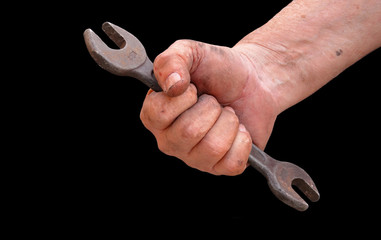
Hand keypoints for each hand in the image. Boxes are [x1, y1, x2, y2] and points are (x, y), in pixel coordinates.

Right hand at [140, 40, 278, 174]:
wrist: (253, 80)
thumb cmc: (217, 69)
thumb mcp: (191, 52)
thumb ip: (172, 60)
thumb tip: (173, 86)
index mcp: (155, 116)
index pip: (159, 115)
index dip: (183, 98)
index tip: (193, 88)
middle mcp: (170, 141)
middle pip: (188, 133)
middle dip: (210, 108)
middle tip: (214, 101)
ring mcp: (195, 158)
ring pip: (213, 147)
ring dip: (228, 122)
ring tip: (226, 113)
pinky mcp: (221, 168)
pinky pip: (233, 161)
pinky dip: (243, 140)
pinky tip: (238, 130)